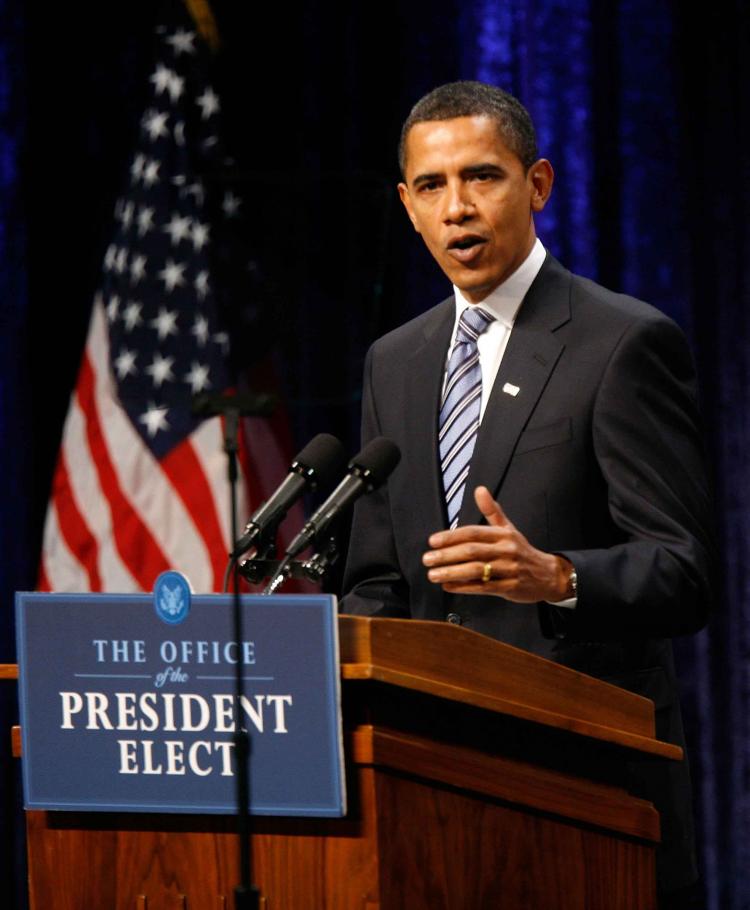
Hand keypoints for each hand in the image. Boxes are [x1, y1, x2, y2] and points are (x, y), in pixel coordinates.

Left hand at [422, 486, 572, 601]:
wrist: (548, 575)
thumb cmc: (521, 550)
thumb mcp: (509, 528)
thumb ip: (492, 510)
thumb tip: (479, 489)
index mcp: (503, 534)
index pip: (473, 532)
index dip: (451, 536)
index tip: (432, 541)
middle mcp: (506, 550)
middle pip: (472, 551)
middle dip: (446, 556)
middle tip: (427, 559)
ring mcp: (509, 569)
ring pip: (476, 570)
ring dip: (452, 573)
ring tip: (433, 574)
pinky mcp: (510, 588)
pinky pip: (483, 587)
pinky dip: (464, 587)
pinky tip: (448, 586)